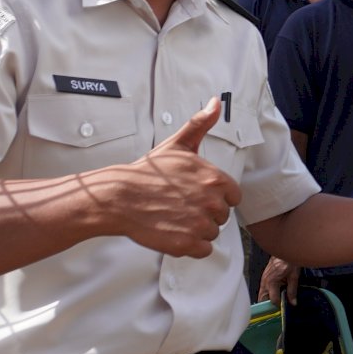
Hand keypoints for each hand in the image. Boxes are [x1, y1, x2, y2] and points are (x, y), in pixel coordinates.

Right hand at [107, 97, 240, 258]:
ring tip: (174, 217)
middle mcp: (212, 202)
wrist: (119, 197)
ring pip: (212, 234)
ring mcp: (199, 224)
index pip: (233, 196)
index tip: (195, 194)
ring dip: (197, 230)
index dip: (215, 197)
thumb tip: (216, 102)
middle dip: (205, 213)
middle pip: (222, 216)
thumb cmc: (148, 172)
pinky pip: (202, 251)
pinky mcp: (186, 244)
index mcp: (216, 180)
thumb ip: (201, 124)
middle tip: (180, 205)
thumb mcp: (178, 144)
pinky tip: (173, 231)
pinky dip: (190, 246)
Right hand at [259, 257, 300, 305]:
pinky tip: (276, 294)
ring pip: (262, 294)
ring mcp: (263, 279)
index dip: (279, 306)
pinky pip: (264, 288)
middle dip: (269, 305)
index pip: (273, 300)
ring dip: (268, 299)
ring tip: (277, 303)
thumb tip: (293, 303)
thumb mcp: (294, 276)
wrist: (285, 249)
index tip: (285, 308)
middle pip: (262, 299)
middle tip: (277, 309)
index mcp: (272, 282)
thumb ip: (292, 291)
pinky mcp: (264, 276)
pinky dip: (268, 293)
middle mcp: (265, 282)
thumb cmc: (290, 260)